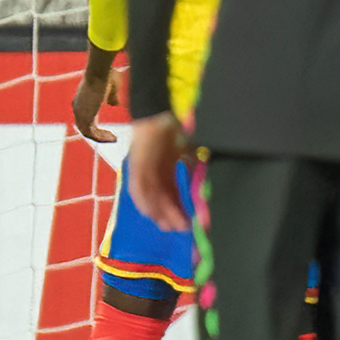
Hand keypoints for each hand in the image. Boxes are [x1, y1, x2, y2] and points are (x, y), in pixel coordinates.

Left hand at [70, 68, 119, 144]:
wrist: (99, 72)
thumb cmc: (106, 75)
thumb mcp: (111, 88)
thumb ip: (112, 97)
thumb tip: (115, 104)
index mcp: (80, 102)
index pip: (85, 119)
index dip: (96, 128)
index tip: (108, 131)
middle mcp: (77, 109)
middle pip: (85, 129)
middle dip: (99, 135)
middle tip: (112, 138)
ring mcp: (80, 114)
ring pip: (88, 133)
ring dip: (102, 138)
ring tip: (114, 139)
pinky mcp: (85, 117)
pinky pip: (92, 134)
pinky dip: (102, 138)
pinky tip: (113, 138)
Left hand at [127, 113, 188, 231]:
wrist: (158, 111)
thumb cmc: (174, 127)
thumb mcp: (189, 151)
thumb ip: (193, 168)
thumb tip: (204, 186)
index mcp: (165, 167)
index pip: (172, 192)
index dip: (179, 207)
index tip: (188, 221)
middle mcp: (152, 171)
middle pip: (160, 198)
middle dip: (169, 215)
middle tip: (180, 229)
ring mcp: (142, 169)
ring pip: (148, 197)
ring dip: (158, 213)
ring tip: (169, 225)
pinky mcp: (135, 166)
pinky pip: (138, 189)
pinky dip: (144, 202)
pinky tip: (151, 213)